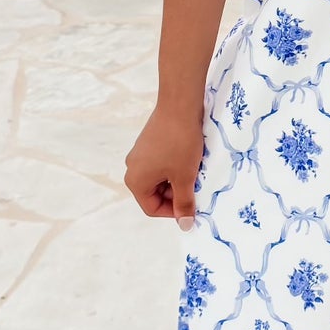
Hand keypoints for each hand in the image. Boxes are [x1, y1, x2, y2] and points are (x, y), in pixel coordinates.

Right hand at [124, 101, 204, 229]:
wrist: (179, 105)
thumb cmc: (180, 143)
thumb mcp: (185, 177)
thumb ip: (184, 203)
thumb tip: (184, 225)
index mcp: (136, 181)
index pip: (152, 208)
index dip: (174, 211)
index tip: (192, 206)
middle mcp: (132, 168)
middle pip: (155, 194)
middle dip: (176, 195)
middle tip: (196, 189)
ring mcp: (139, 154)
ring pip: (160, 178)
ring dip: (177, 180)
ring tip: (194, 173)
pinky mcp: (148, 143)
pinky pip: (161, 164)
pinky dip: (175, 167)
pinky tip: (190, 160)